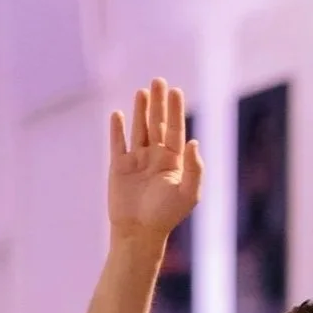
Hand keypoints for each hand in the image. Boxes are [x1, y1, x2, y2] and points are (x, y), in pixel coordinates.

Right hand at [109, 79, 203, 245]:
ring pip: (139, 129)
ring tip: (142, 91)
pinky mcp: (119, 167)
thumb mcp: (188, 193)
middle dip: (158, 103)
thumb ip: (194, 168)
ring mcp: (137, 161)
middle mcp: (156, 158)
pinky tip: (118, 114)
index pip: (176, 130)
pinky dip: (117, 129)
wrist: (139, 231)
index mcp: (175, 162)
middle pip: (158, 124)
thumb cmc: (166, 215)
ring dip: (140, 110)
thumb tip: (194, 141)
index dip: (175, 110)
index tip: (175, 91)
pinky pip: (118, 143)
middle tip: (158, 81)